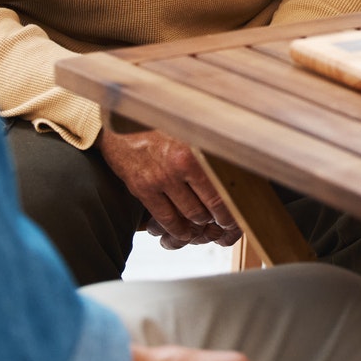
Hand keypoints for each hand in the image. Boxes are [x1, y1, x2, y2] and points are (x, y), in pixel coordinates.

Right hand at [98, 129, 241, 246]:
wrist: (122, 127)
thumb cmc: (160, 130)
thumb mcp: (189, 133)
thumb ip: (209, 151)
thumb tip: (237, 164)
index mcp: (194, 152)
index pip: (219, 190)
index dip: (229, 210)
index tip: (235, 218)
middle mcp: (178, 166)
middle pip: (207, 205)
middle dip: (217, 220)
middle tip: (223, 224)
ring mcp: (159, 179)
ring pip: (189, 215)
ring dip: (199, 226)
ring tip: (205, 228)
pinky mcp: (143, 189)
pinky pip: (165, 218)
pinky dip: (177, 230)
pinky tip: (184, 233)